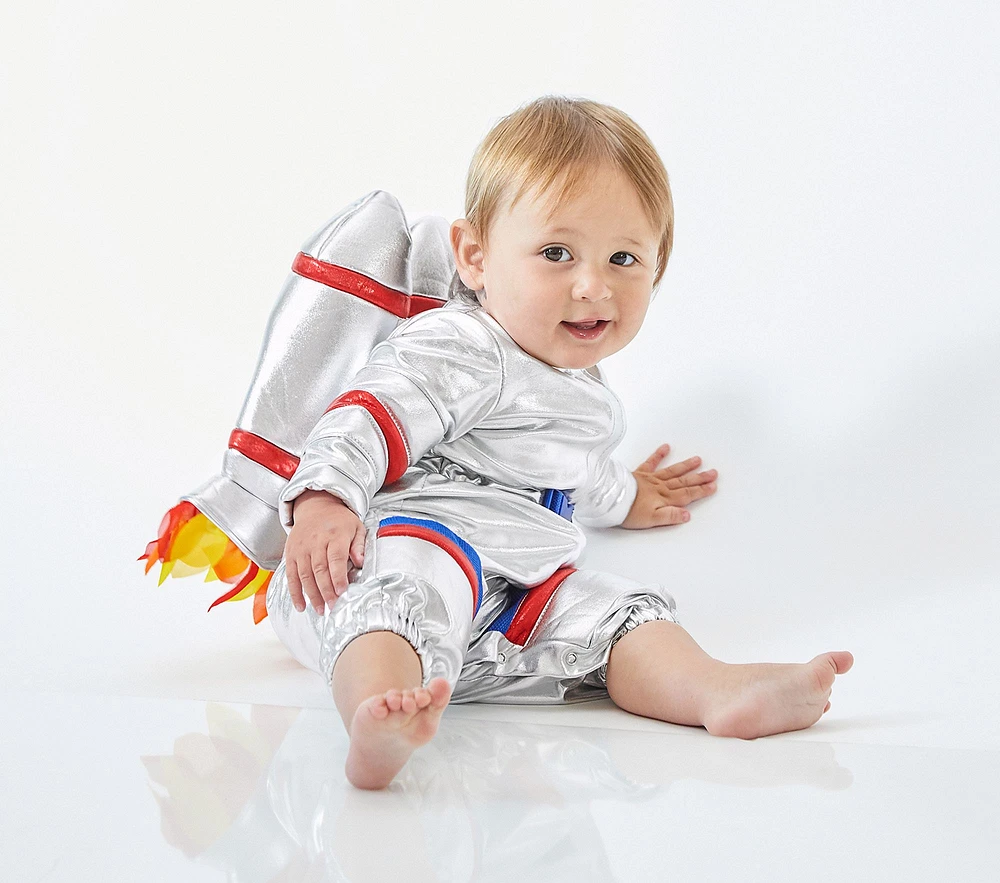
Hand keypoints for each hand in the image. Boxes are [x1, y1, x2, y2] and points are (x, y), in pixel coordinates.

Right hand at [285, 490, 366, 613]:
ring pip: (304, 574)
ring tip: (320, 610)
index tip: (342, 592)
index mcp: (335, 535)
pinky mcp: (291, 553)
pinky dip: (295, 592)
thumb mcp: (356, 527)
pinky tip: (301, 605)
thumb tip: (360, 562)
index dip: (338, 577)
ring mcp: (301, 548)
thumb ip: (359, 545)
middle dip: (326, 591)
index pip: (336, 558)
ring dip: (312, 595)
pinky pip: (291, 575)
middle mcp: (316, 541)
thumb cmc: (339, 521)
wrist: (316, 506)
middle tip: (332, 606)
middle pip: (319, 569)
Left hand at [621, 443, 717, 528]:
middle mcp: (660, 487)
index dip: (701, 491)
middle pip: (684, 481)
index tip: (713, 486)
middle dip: (700, 477)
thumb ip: (671, 516)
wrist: (610, 499)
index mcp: (665, 499)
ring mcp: (650, 479)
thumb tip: (687, 515)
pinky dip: (658, 454)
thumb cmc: (629, 511)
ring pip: (672, 471)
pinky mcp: (639, 474)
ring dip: (685, 466)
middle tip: (713, 472)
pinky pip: (651, 462)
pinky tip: (666, 447)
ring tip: (698, 460)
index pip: (687, 494)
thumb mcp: (652, 520)